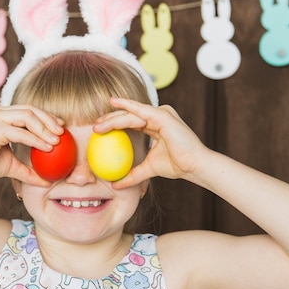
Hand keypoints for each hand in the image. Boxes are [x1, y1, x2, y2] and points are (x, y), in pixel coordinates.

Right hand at [0, 105, 63, 185]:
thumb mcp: (12, 165)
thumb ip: (28, 169)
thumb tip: (47, 180)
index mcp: (1, 114)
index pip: (28, 110)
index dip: (46, 117)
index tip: (60, 127)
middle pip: (30, 109)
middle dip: (49, 120)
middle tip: (62, 132)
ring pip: (27, 116)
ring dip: (45, 128)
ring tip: (56, 140)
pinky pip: (20, 132)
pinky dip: (35, 139)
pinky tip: (46, 148)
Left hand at [92, 97, 206, 187]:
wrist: (194, 166)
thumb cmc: (177, 165)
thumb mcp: (149, 169)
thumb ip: (133, 174)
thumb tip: (115, 185)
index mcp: (154, 125)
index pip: (130, 121)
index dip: (114, 124)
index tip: (98, 131)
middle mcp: (157, 116)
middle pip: (128, 115)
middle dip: (109, 119)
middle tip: (94, 127)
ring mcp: (161, 114)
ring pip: (131, 113)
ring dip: (113, 118)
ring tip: (98, 126)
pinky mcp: (163, 115)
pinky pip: (140, 110)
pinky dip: (127, 107)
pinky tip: (114, 103)